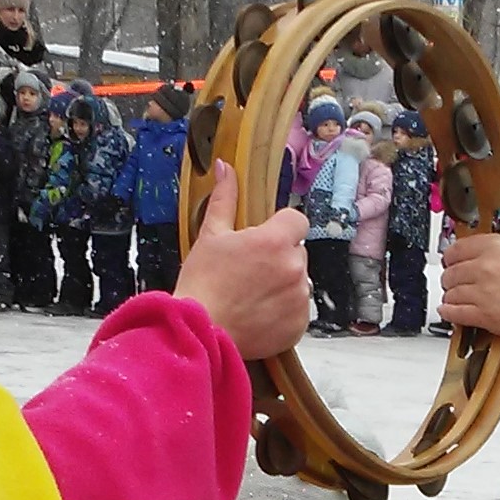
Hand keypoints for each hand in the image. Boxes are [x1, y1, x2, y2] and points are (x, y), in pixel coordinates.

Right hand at [174, 159, 310, 356]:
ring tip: (252, 295)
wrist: (200, 331)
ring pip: (299, 281)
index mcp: (274, 241)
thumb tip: (225, 168)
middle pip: (297, 252)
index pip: (297, 221)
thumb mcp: (210, 236)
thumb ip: (225, 199)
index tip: (263, 240)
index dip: (281, 228)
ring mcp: (299, 297)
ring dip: (283, 284)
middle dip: (279, 258)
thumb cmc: (203, 283)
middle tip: (250, 272)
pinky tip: (259, 313)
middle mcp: (293, 268)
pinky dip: (284, 311)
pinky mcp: (299, 324)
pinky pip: (299, 309)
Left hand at [438, 163, 499, 359]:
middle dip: (453, 274)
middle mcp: (485, 268)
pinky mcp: (486, 318)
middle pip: (450, 270)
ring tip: (460, 294)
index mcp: (496, 245)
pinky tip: (453, 309)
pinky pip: (453, 313)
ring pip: (450, 292)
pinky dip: (449, 311)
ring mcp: (483, 294)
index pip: (457, 248)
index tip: (458, 259)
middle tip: (460, 278)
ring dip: (451, 293)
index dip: (455, 254)